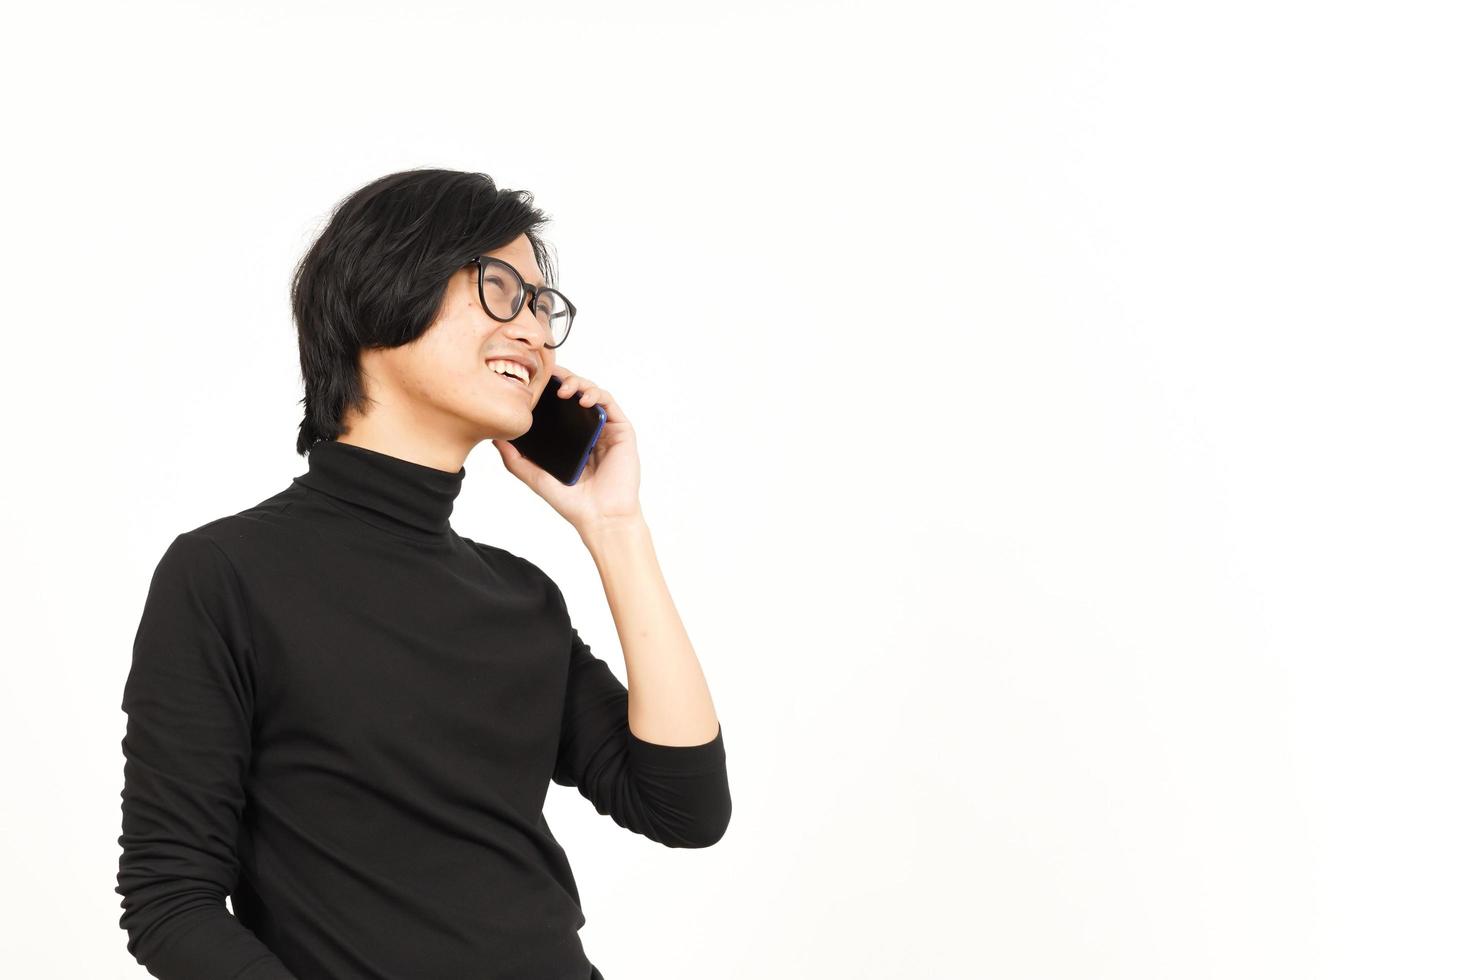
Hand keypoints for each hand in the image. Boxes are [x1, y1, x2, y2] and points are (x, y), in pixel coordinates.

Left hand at [491, 364, 642, 535]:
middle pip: (576, 393)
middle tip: (549, 376)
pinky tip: (582, 400)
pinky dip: (596, 395)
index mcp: (571, 437)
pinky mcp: (622, 431)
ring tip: (564, 389)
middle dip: (563, 379)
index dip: (548, 388)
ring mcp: (606, 429)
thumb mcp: (535, 476)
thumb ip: (514, 458)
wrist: (599, 516)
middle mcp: (589, 430)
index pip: (559, 405)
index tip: (534, 380)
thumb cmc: (572, 501)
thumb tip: (494, 437)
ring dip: (579, 383)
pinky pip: (610, 404)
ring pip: (593, 393)